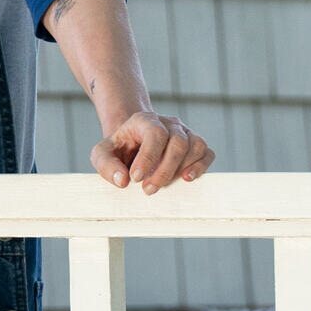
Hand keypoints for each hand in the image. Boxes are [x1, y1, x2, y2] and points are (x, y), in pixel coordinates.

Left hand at [91, 111, 214, 194]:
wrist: (133, 143)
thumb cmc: (119, 149)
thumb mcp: (103, 153)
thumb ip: (106, 164)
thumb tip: (122, 180)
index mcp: (145, 120)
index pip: (155, 134)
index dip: (148, 157)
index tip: (136, 178)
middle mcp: (169, 123)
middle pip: (178, 143)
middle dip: (164, 170)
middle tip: (148, 189)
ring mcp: (185, 133)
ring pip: (195, 147)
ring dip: (180, 170)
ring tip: (162, 185)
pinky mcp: (196, 145)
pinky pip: (207, 153)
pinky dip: (201, 166)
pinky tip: (187, 178)